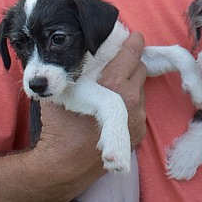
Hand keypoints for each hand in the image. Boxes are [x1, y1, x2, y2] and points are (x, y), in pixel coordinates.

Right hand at [34, 33, 147, 169]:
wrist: (63, 165)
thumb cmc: (60, 125)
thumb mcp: (61, 89)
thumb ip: (72, 68)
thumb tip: (76, 51)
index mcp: (114, 86)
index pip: (132, 55)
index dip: (134, 42)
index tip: (135, 36)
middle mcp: (132, 102)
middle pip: (140, 69)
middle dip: (131, 62)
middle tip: (117, 60)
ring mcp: (138, 119)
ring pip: (141, 89)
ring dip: (130, 83)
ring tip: (112, 84)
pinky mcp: (138, 133)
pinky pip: (139, 108)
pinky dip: (130, 102)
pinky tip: (114, 104)